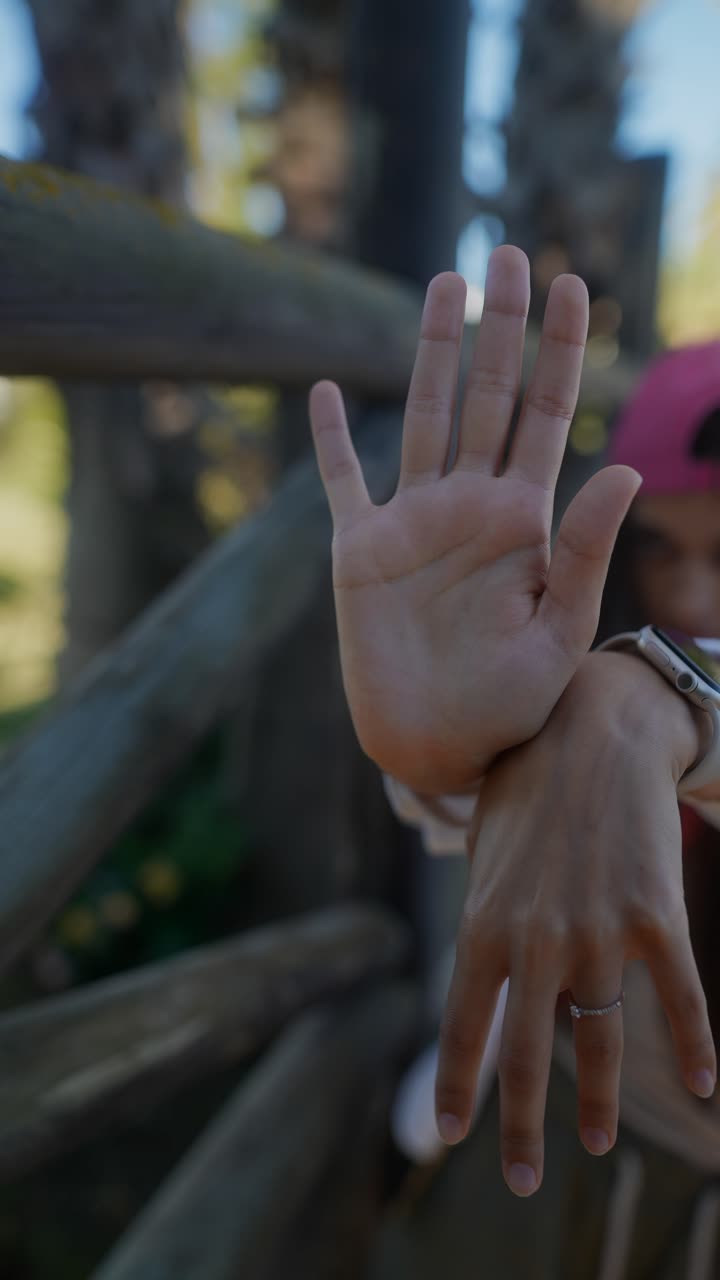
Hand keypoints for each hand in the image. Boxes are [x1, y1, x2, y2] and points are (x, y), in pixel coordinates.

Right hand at [309, 247, 639, 792]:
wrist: (440, 747)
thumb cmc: (511, 705)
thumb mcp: (559, 632)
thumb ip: (584, 551)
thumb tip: (627, 471)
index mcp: (523, 520)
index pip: (547, 416)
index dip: (562, 351)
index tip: (577, 286)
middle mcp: (469, 505)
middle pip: (489, 396)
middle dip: (503, 327)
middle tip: (510, 255)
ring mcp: (413, 522)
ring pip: (424, 416)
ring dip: (434, 352)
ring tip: (447, 284)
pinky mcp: (360, 550)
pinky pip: (342, 481)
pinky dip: (330, 439)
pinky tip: (326, 390)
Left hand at [434, 651, 716, 1195]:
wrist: (596, 729)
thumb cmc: (528, 786)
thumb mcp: (485, 854)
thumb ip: (484, 921)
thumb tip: (485, 980)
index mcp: (484, 924)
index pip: (464, 1028)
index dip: (458, 1087)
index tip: (451, 1135)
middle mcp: (537, 941)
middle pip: (527, 1057)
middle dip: (522, 1127)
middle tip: (520, 1179)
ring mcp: (601, 934)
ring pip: (600, 1043)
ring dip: (596, 1104)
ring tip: (592, 1144)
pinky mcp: (659, 920)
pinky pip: (679, 1001)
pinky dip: (693, 1047)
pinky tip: (703, 1089)